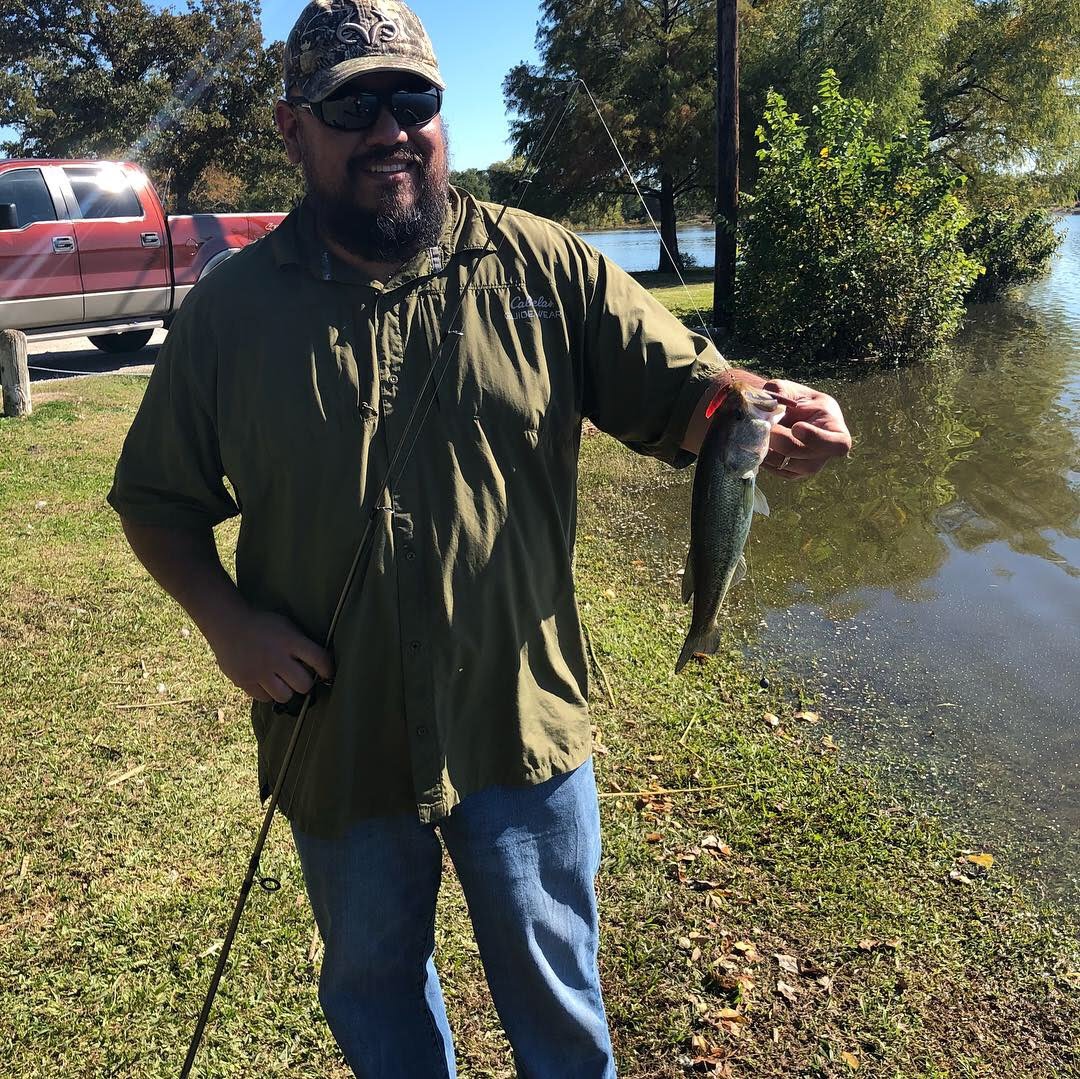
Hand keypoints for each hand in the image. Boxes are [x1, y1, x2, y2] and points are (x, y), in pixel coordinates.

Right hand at [209, 607, 333, 704]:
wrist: (227, 624)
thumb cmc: (262, 624)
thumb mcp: (286, 626)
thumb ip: (301, 644)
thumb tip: (320, 664)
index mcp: (290, 641)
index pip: (319, 659)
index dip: (327, 669)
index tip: (327, 673)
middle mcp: (276, 658)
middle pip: (303, 684)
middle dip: (304, 682)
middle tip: (299, 677)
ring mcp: (259, 671)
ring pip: (284, 696)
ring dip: (286, 690)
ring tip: (282, 681)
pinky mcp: (244, 681)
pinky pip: (264, 698)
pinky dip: (267, 693)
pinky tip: (265, 682)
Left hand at [761, 378, 850, 478]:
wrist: (789, 417)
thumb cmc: (798, 401)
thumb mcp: (793, 390)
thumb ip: (781, 390)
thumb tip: (768, 402)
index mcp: (837, 433)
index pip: (837, 444)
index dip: (816, 438)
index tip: (796, 427)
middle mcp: (825, 455)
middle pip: (801, 453)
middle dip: (779, 439)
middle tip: (765, 425)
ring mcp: (808, 467)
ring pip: (783, 463)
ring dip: (767, 447)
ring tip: (760, 431)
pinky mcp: (791, 474)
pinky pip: (774, 469)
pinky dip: (762, 456)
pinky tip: (759, 442)